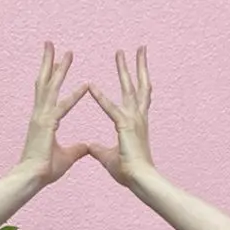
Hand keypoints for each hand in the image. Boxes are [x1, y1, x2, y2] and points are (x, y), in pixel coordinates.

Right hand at [17, 42, 92, 184]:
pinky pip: (62, 107)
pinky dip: (74, 96)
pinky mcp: (46, 125)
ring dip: (54, 67)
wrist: (32, 179)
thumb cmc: (44, 170)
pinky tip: (85, 86)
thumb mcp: (66, 157)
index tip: (59, 62)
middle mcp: (40, 114)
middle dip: (49, 62)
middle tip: (52, 43)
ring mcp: (42, 118)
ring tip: (60, 49)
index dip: (55, 77)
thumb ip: (76, 149)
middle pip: (45, 82)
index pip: (49, 92)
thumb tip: (87, 147)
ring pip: (48, 87)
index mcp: (43, 119)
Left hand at [86, 47, 154, 185]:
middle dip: (138, 66)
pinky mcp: (125, 126)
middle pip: (139, 85)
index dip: (134, 82)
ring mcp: (133, 119)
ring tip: (121, 51)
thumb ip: (100, 149)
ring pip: (130, 88)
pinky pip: (111, 108)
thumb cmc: (129, 172)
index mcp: (136, 122)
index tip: (134, 69)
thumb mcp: (109, 157)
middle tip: (139, 48)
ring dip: (125, 69)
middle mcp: (138, 116)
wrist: (140, 180)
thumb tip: (90, 147)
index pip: (136, 96)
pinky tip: (90, 86)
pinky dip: (100, 98)